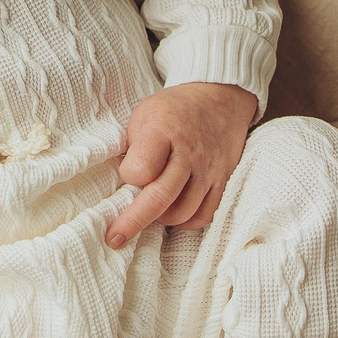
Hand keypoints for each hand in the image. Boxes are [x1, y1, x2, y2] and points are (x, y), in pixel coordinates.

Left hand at [106, 82, 256, 248]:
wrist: (219, 99)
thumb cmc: (173, 110)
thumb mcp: (144, 115)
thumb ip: (133, 147)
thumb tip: (121, 183)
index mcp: (164, 130)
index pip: (141, 168)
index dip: (129, 176)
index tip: (126, 173)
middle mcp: (188, 153)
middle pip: (160, 197)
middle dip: (133, 221)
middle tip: (115, 238)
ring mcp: (208, 170)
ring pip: (183, 212)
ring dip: (161, 220)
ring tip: (148, 213)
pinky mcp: (222, 181)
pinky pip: (205, 215)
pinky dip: (186, 222)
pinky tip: (173, 215)